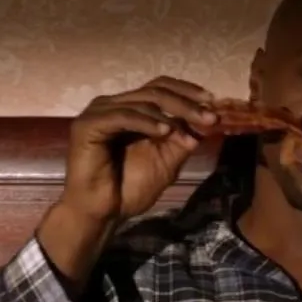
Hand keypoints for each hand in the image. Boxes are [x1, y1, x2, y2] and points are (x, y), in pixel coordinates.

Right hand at [62, 76, 216, 221]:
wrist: (103, 213)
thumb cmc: (129, 189)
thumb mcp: (166, 161)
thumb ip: (182, 139)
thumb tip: (207, 121)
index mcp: (130, 109)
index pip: (161, 87)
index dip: (188, 92)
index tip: (213, 103)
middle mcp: (114, 104)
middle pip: (156, 90)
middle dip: (187, 103)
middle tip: (210, 117)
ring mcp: (99, 112)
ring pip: (143, 101)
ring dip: (172, 114)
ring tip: (191, 132)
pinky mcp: (88, 125)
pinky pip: (123, 116)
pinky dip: (147, 121)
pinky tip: (165, 132)